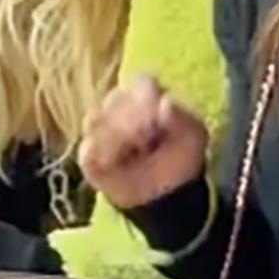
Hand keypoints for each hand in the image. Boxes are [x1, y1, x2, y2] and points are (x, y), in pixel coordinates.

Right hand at [77, 72, 208, 209]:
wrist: (166, 195)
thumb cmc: (180, 159)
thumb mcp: (192, 137)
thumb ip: (181, 117)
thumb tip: (166, 102)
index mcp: (147, 96)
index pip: (140, 83)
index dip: (145, 101)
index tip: (154, 124)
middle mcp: (120, 106)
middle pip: (114, 99)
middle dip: (130, 122)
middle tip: (145, 144)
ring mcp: (100, 128)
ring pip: (94, 120)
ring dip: (115, 140)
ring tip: (131, 156)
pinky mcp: (88, 153)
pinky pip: (86, 148)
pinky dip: (100, 157)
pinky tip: (115, 167)